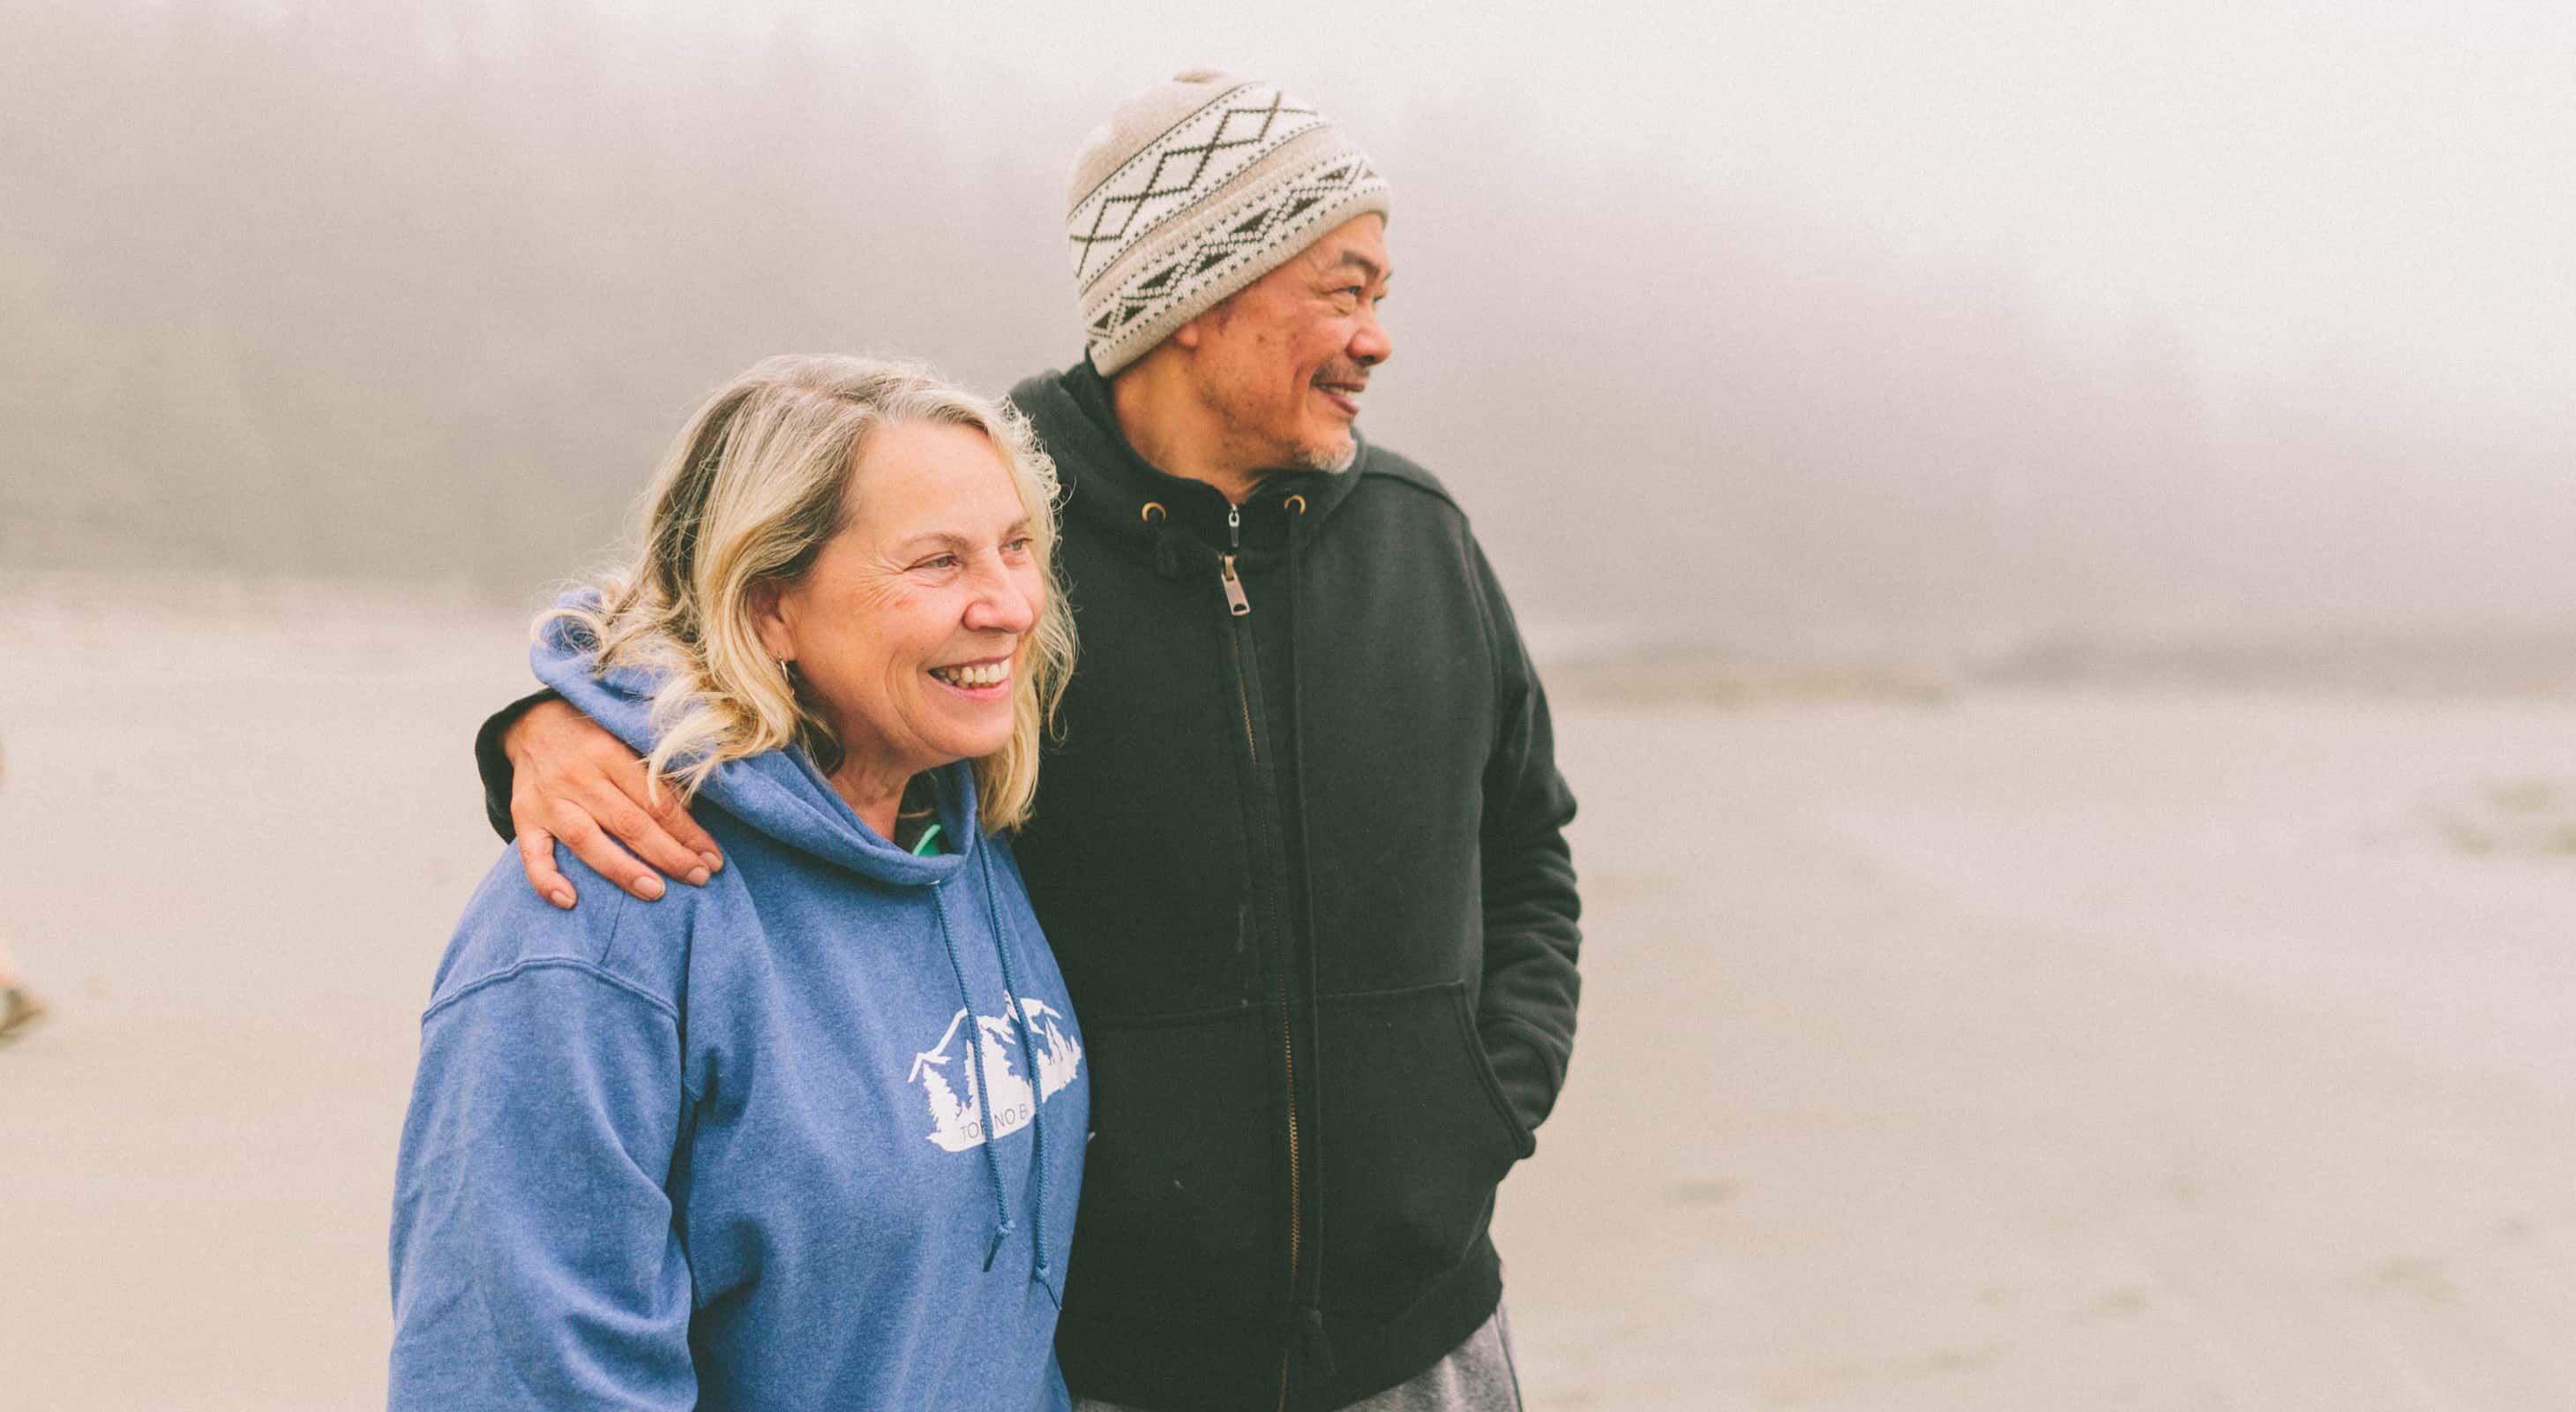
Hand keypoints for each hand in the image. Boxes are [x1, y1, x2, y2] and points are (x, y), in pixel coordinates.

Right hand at [505, 699, 723, 907]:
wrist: (532, 722)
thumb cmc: (593, 736)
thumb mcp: (624, 739)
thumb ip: (652, 773)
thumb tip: (692, 816)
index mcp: (609, 753)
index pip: (656, 801)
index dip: (688, 833)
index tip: (712, 858)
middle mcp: (578, 777)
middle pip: (629, 823)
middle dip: (668, 855)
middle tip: (698, 877)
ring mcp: (548, 800)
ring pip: (587, 840)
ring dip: (623, 870)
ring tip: (656, 892)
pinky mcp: (523, 816)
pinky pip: (531, 854)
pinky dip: (547, 880)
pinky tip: (569, 902)